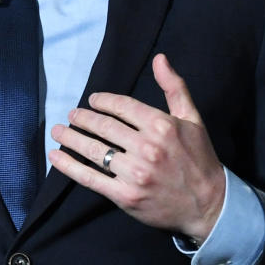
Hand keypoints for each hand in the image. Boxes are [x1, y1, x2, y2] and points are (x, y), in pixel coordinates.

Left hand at [49, 54, 224, 241]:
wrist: (209, 206)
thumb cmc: (199, 159)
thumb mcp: (193, 119)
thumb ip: (175, 88)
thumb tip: (159, 58)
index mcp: (162, 125)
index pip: (122, 106)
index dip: (102, 101)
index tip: (92, 101)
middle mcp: (147, 147)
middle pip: (104, 127)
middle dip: (82, 119)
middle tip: (71, 115)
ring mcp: (135, 173)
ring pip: (94, 150)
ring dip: (71, 138)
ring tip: (57, 131)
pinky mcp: (125, 195)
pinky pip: (90, 177)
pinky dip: (69, 166)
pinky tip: (55, 156)